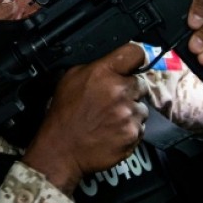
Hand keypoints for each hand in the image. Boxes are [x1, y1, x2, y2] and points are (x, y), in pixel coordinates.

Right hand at [21, 42, 148, 194]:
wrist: (62, 149)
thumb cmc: (64, 115)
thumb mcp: (70, 78)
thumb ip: (96, 66)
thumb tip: (114, 61)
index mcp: (103, 72)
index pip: (135, 53)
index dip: (135, 59)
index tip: (133, 65)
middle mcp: (119, 90)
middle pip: (140, 83)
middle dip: (129, 90)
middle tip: (112, 100)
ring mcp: (128, 113)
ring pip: (141, 107)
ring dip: (130, 111)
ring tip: (110, 118)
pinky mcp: (133, 133)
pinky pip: (140, 127)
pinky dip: (129, 129)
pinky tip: (113, 130)